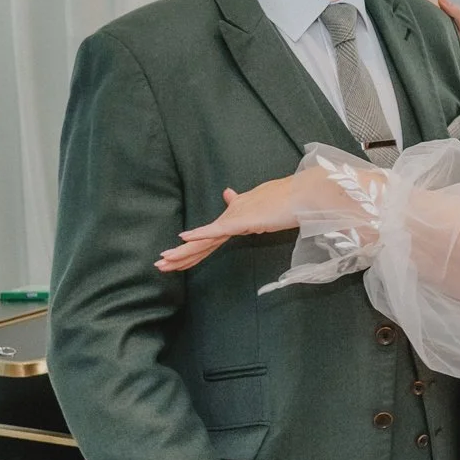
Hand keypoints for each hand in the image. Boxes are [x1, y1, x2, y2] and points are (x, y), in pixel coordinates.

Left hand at [156, 166, 341, 272]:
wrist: (300, 194)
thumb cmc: (285, 202)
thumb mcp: (258, 204)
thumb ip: (241, 201)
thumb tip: (227, 192)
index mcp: (232, 221)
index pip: (207, 240)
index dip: (190, 251)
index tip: (174, 261)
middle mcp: (229, 220)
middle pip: (200, 243)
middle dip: (180, 256)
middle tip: (159, 266)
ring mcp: (234, 219)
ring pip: (204, 240)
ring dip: (184, 251)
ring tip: (164, 260)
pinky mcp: (242, 220)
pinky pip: (218, 230)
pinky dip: (201, 234)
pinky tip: (184, 238)